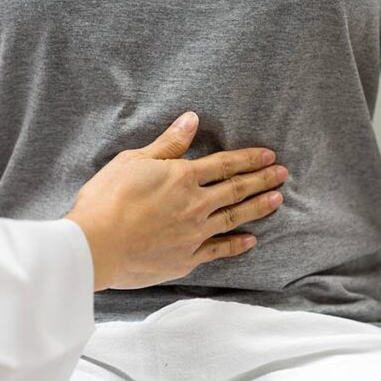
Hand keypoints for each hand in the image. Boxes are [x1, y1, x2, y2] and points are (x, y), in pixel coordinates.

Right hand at [65, 111, 287, 290]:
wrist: (97, 245)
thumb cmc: (107, 200)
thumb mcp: (133, 161)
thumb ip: (167, 144)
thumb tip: (191, 120)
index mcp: (182, 177)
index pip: (224, 164)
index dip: (248, 159)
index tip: (269, 156)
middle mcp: (195, 205)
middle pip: (236, 190)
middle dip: (262, 180)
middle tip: (283, 175)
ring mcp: (193, 234)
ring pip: (233, 218)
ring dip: (257, 208)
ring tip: (277, 201)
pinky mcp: (185, 260)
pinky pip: (218, 251)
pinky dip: (236, 245)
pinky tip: (250, 240)